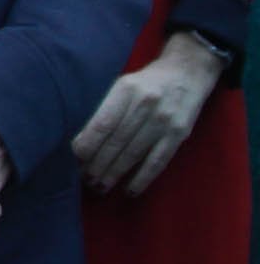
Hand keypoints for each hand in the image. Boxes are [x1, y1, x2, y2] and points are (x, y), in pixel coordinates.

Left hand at [73, 31, 227, 196]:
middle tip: (85, 178)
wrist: (186, 73)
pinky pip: (158, 160)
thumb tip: (82, 140)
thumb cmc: (145, 83)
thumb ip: (106, 108)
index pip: (103, 122)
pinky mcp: (179, 134)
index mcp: (126, 89)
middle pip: (117, 140)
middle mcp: (145, 104)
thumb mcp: (123, 86)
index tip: (76, 158)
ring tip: (100, 186)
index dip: (88, 142)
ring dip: (115, 173)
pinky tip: (130, 190)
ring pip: (135, 153)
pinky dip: (143, 178)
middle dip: (99, 162)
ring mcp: (164, 120)